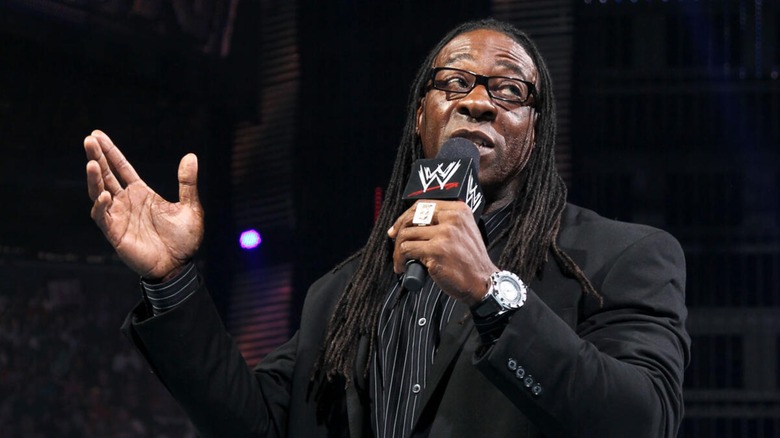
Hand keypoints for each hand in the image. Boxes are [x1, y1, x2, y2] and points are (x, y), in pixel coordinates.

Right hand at [84, 130, 203, 279]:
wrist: (179, 266)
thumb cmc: (184, 240)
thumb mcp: (190, 207)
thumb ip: (187, 183)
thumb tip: (191, 156)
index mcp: (141, 193)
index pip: (120, 168)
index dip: (109, 152)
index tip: (97, 135)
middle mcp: (126, 202)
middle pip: (106, 175)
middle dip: (97, 157)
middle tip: (88, 140)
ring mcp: (118, 217)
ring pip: (99, 193)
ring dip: (94, 178)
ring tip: (91, 162)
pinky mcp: (115, 233)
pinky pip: (102, 217)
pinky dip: (101, 206)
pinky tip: (105, 194)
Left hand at [388, 200, 496, 304]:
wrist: (483, 282)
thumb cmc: (470, 261)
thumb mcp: (464, 232)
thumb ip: (445, 223)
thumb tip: (413, 223)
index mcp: (459, 210)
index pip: (423, 205)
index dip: (405, 216)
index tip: (397, 228)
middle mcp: (452, 219)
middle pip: (412, 218)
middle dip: (398, 232)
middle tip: (395, 244)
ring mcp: (445, 234)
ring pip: (406, 236)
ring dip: (398, 251)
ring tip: (401, 261)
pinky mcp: (437, 251)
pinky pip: (407, 250)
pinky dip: (400, 260)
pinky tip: (403, 268)